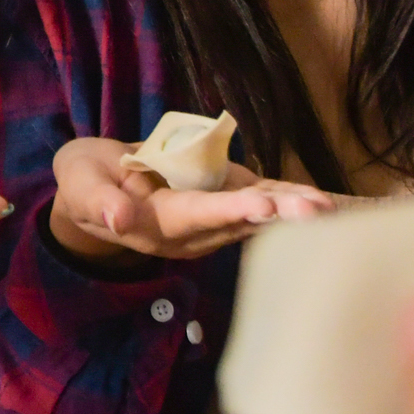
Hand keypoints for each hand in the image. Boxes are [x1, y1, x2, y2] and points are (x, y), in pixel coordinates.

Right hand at [47, 137, 332, 263]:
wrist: (97, 190)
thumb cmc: (84, 182)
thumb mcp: (78, 184)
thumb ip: (97, 202)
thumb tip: (117, 221)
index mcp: (156, 225)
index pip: (197, 216)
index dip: (230, 210)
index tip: (264, 206)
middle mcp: (192, 231)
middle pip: (240, 222)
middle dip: (280, 214)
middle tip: (319, 209)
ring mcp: (213, 220)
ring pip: (260, 216)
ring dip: (296, 211)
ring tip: (335, 206)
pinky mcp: (227, 203)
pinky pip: (266, 202)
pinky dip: (295, 201)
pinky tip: (331, 202)